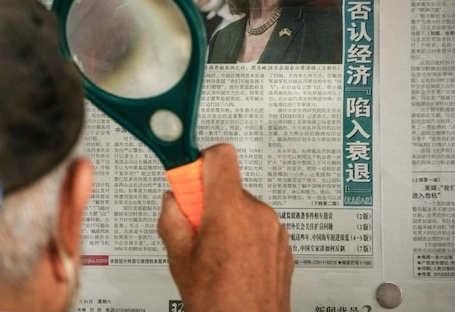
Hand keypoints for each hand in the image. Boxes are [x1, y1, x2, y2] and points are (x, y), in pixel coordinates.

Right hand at [158, 143, 292, 311]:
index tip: (187, 176)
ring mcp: (274, 229)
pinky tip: (232, 262)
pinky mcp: (283, 244)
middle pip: (228, 185)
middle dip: (208, 201)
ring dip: (226, 220)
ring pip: (242, 207)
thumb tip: (172, 200)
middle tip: (194, 229)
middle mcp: (258, 214)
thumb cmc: (218, 302)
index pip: (220, 156)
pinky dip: (243, 236)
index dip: (200, 161)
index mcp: (229, 211)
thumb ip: (172, 218)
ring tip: (214, 254)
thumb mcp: (179, 258)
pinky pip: (258, 226)